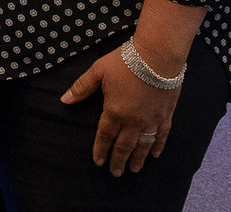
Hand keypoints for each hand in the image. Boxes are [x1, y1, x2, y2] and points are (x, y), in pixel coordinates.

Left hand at [62, 45, 181, 175]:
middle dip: (118, 160)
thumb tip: (65, 100)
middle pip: (124, 146)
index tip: (98, 162)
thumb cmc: (124, 62)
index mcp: (114, 112)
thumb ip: (82, 88)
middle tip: (116, 173)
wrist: (157, 58)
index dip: (101, 149)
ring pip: (143, 145)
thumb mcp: (98, 72)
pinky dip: (157, 147)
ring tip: (133, 169)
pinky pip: (161, 136)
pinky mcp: (166, 116)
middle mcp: (133, 121)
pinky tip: (155, 154)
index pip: (105, 136)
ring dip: (137, 158)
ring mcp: (151, 120)